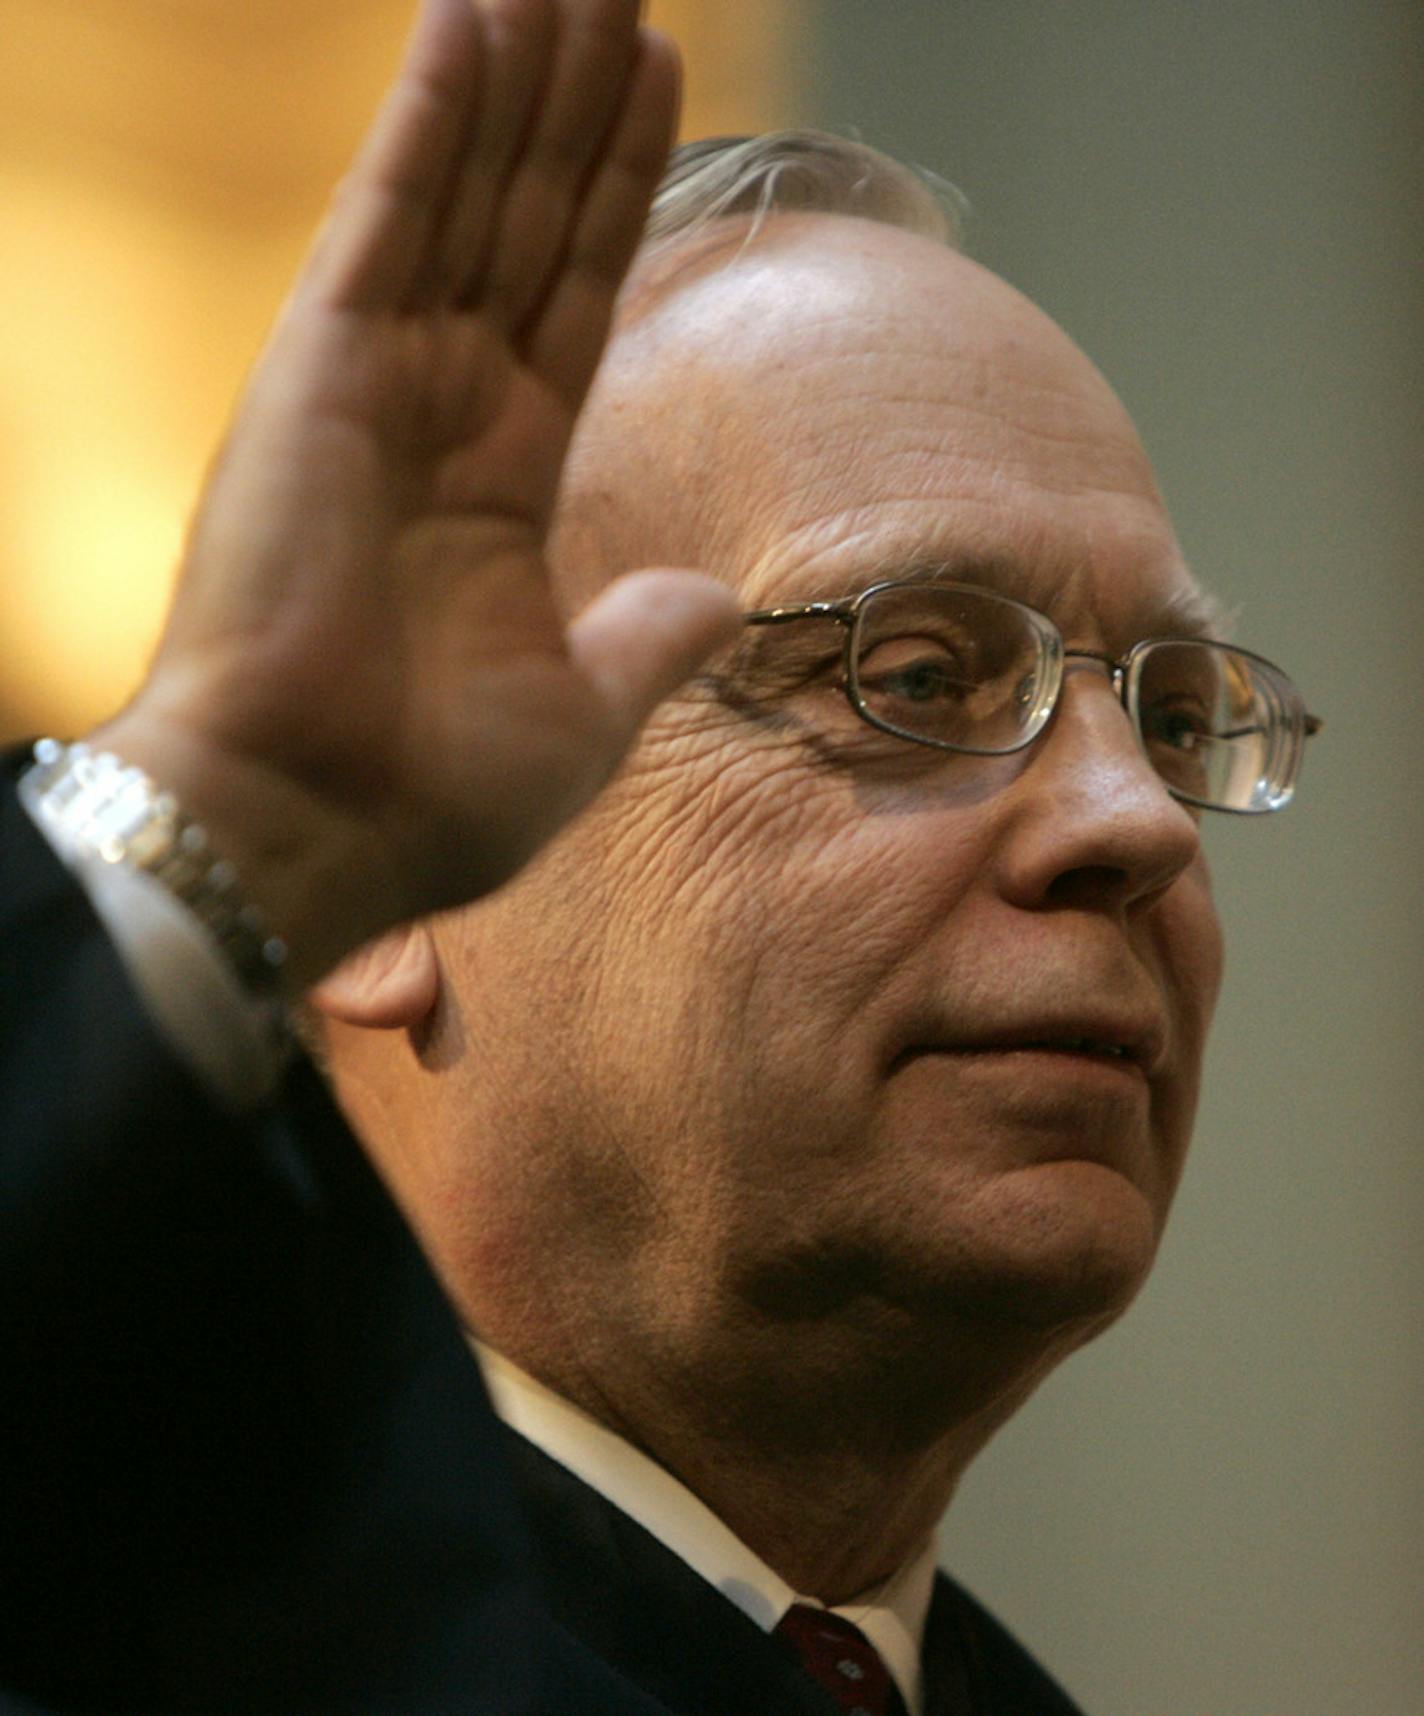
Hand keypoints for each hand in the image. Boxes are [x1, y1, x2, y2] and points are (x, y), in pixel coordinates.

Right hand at [95, 0, 737, 989]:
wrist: (317, 827)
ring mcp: (379, 379)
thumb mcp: (583, 718)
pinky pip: (393, 212)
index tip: (659, 86)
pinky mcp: (322, 364)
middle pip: (529, 226)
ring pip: (468, 195)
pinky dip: (435, 115)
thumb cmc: (432, 798)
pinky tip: (477, 17)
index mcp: (502, 486)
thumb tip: (718, 598)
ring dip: (522, 80)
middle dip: (577, 110)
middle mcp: (441, 414)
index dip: (618, 194)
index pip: (577, 302)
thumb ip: (647, 638)